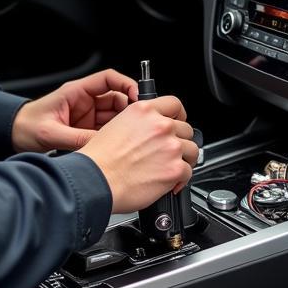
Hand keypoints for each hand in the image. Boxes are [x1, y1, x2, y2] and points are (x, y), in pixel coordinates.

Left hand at [11, 68, 137, 153]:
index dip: (126, 84)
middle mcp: (85, 101)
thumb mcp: (51, 133)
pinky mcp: (86, 130)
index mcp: (77, 92)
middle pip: (117, 99)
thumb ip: (76, 139)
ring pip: (114, 116)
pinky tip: (117, 145)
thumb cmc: (26, 126)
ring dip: (122, 125)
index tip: (138, 97)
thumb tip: (101, 145)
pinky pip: (106, 131)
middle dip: (128, 109)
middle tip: (136, 123)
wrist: (11, 135)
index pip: (109, 79)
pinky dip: (114, 137)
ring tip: (128, 137)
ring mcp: (87, 116)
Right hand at [78, 96, 198, 212]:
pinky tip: (169, 183)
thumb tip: (150, 132)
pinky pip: (189, 172)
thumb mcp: (116, 125)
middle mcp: (160, 125)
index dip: (178, 115)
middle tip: (169, 152)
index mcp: (144, 110)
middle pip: (186, 129)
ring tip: (171, 168)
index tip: (178, 123)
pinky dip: (181, 180)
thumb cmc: (99, 160)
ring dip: (184, 159)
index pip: (174, 104)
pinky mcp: (175, 169)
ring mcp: (170, 146)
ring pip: (192, 150)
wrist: (95, 181)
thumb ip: (139, 124)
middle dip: (180, 141)